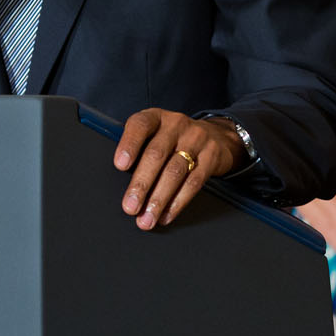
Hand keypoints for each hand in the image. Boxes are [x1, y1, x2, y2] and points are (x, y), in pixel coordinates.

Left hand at [113, 111, 244, 229]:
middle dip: (142, 184)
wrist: (216, 136)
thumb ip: (139, 149)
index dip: (129, 144)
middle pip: (157, 154)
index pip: (140, 125)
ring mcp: (196, 139)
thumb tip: (119, 181)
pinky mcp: (212, 156)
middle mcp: (177, 124)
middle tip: (130, 207)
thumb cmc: (174, 140)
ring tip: (147, 218)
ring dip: (158, 199)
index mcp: (156, 117)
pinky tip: (166, 215)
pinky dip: (178, 202)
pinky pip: (194, 182)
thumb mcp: (156, 134)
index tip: (120, 165)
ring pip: (175, 172)